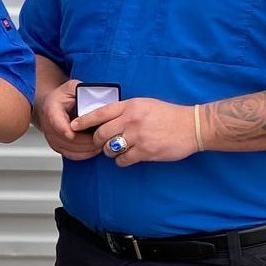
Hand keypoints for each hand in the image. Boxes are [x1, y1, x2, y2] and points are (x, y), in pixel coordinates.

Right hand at [34, 79, 100, 160]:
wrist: (50, 104)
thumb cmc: (62, 96)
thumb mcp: (71, 87)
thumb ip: (82, 91)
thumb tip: (97, 98)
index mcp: (51, 109)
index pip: (56, 122)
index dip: (66, 129)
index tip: (75, 133)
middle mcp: (48, 125)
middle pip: (67, 139)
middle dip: (87, 141)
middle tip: (103, 138)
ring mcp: (51, 138)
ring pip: (70, 149)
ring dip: (87, 148)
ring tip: (102, 143)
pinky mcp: (56, 146)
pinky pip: (70, 155)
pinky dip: (84, 154)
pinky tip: (94, 150)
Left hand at [72, 98, 197, 166]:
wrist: (193, 126)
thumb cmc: (168, 114)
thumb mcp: (144, 104)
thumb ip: (125, 110)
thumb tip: (107, 118)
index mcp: (129, 106)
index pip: (99, 113)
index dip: (83, 121)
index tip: (72, 126)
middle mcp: (131, 120)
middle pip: (100, 134)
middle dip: (97, 140)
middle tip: (100, 143)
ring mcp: (138, 137)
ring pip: (110, 148)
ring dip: (109, 151)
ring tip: (116, 149)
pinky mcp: (146, 152)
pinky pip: (123, 160)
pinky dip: (122, 161)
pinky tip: (128, 157)